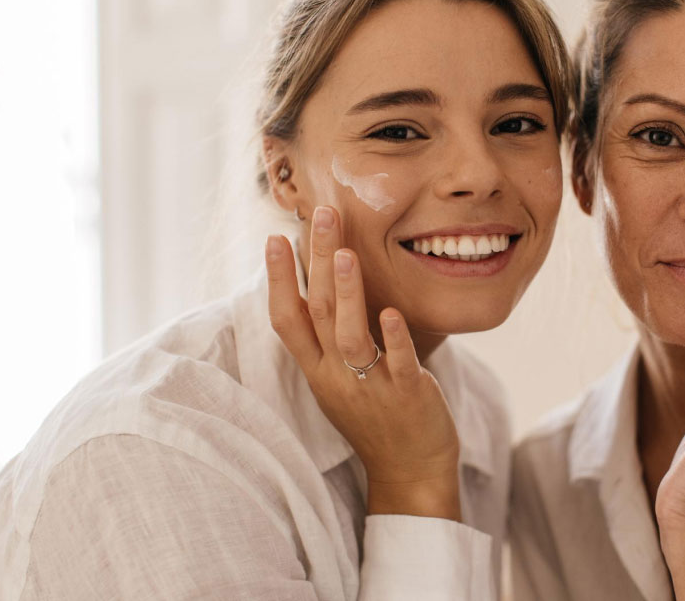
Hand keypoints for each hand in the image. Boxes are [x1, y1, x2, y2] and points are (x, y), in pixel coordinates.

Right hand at [265, 206, 460, 519]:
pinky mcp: (407, 397)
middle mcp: (337, 377)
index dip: (278, 280)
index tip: (275, 237)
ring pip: (350, 337)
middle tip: (321, 214)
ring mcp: (370, 388)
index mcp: (318, 370)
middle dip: (317, 262)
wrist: (410, 471)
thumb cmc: (378, 416)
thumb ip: (329, 339)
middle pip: (318, 314)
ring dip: (348, 295)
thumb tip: (323, 286)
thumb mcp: (340, 379)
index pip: (287, 321)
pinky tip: (394, 312)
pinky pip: (398, 364)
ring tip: (346, 254)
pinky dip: (395, 338)